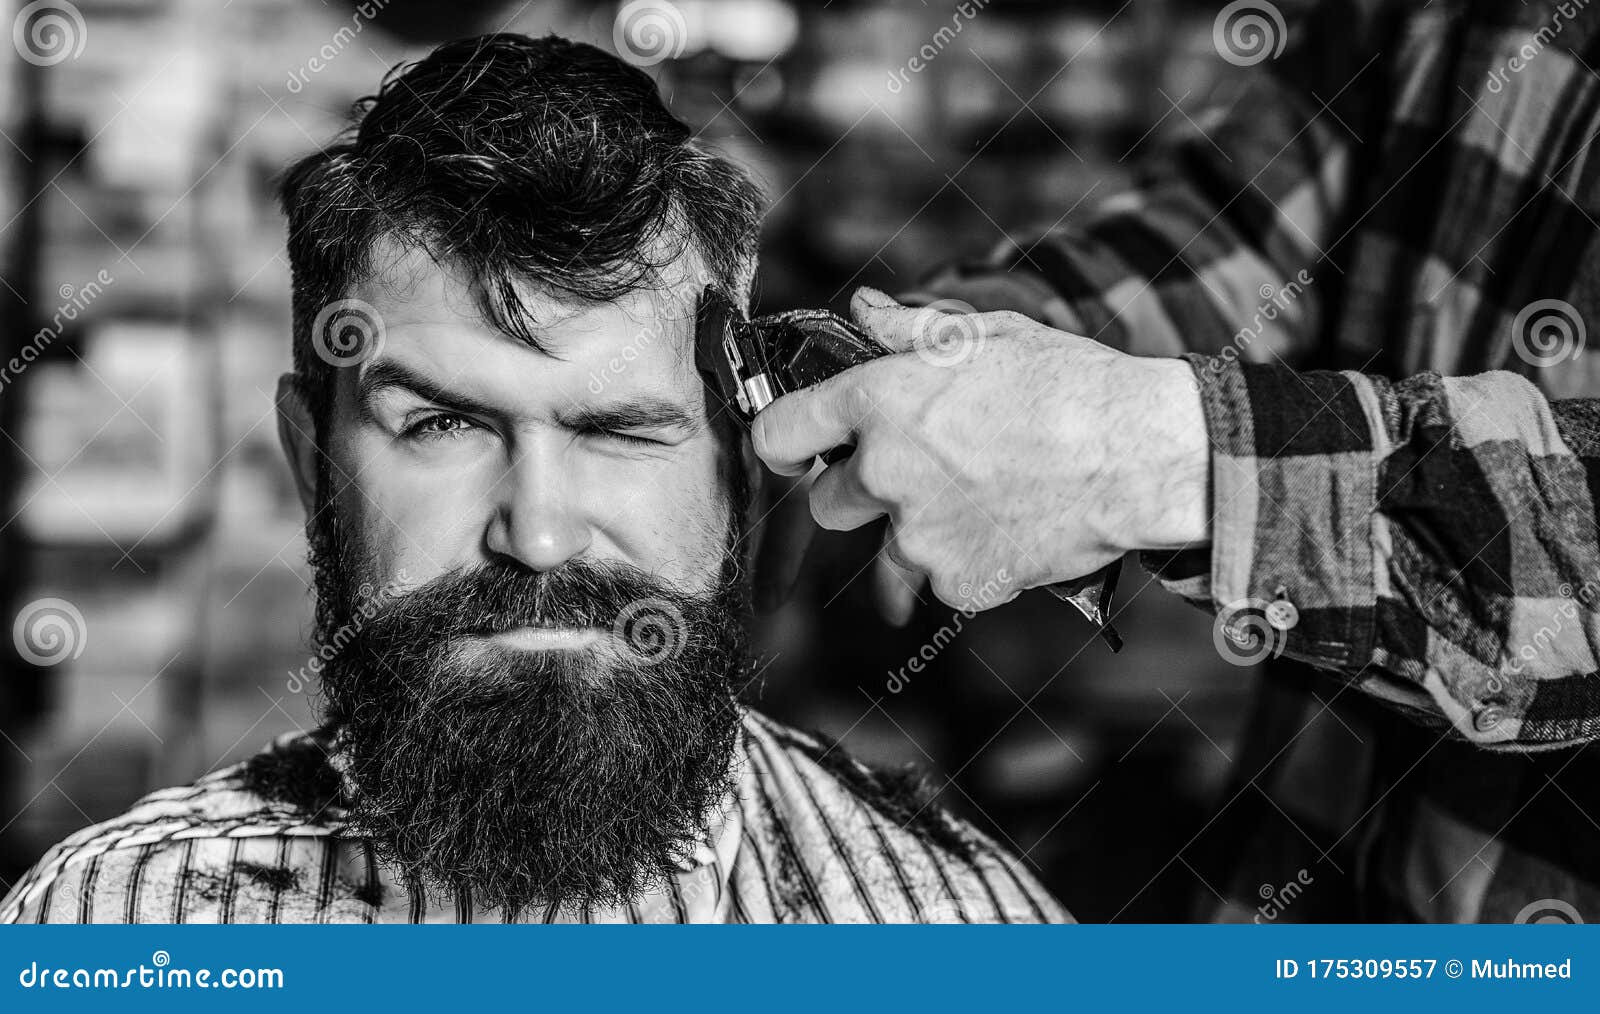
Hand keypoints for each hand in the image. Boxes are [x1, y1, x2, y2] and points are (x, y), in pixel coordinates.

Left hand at [750, 288, 1211, 611]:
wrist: (1138, 454)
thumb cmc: (1068, 384)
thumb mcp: (986, 335)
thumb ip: (910, 330)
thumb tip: (863, 309)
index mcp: (878, 403)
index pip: (778, 432)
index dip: (784, 441)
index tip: (800, 449)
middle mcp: (884, 474)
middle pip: (828, 503)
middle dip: (861, 493)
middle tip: (921, 473)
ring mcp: (919, 535)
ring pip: (884, 554)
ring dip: (913, 536)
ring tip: (974, 506)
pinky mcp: (958, 582)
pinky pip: (941, 582)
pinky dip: (966, 566)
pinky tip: (1007, 531)